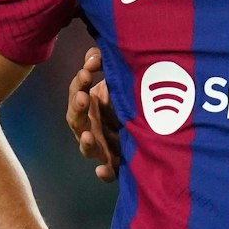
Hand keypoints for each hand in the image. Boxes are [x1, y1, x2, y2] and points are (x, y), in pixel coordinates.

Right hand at [66, 47, 122, 179]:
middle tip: (84, 97)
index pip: (77, 93)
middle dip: (78, 107)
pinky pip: (108, 170)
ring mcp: (101, 145)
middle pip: (76, 119)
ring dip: (86, 142)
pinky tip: (101, 171)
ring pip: (88, 147)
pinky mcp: (115, 162)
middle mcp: (90, 126)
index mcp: (89, 105)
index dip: (80, 83)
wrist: (151, 125)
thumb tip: (93, 56)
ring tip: (89, 135)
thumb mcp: (117, 76)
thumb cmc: (127, 97)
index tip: (88, 70)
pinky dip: (104, 172)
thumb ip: (103, 61)